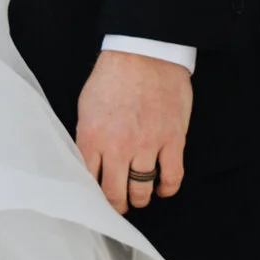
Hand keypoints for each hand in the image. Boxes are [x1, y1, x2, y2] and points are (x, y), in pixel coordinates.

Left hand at [75, 49, 192, 215]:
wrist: (144, 53)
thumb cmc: (113, 76)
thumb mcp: (86, 107)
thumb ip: (87, 139)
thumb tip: (87, 165)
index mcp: (92, 138)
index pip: (89, 182)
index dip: (92, 197)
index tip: (96, 201)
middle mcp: (119, 146)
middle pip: (116, 193)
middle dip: (117, 205)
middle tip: (119, 205)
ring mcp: (148, 144)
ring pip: (142, 190)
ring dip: (140, 198)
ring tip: (139, 197)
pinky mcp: (173, 140)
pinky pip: (172, 177)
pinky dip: (167, 189)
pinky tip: (162, 189)